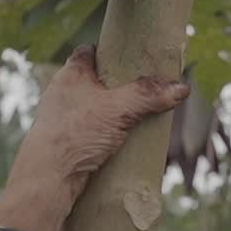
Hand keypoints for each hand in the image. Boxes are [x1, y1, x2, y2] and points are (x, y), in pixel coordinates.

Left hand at [0, 44, 190, 230]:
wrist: (48, 179)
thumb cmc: (75, 134)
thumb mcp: (119, 109)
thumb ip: (149, 95)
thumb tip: (182, 87)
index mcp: (70, 75)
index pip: (89, 51)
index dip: (109, 50)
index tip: (131, 54)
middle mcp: (63, 94)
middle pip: (94, 80)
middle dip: (117, 85)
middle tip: (143, 87)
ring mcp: (63, 119)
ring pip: (93, 108)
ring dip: (112, 112)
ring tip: (137, 116)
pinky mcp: (67, 143)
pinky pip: (90, 131)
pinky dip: (105, 133)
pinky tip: (122, 141)